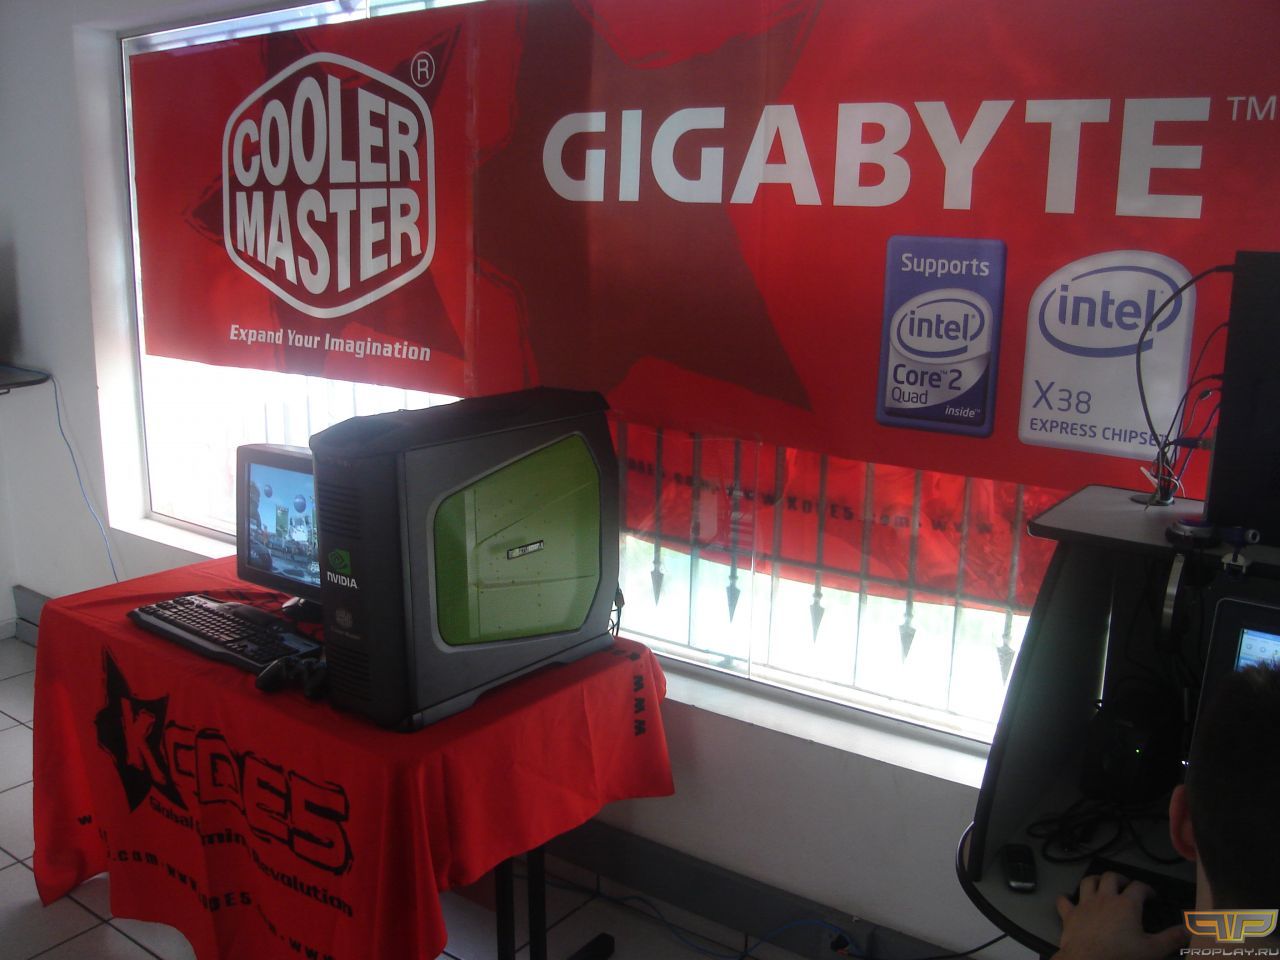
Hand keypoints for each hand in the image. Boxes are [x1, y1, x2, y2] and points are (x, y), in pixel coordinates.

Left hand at [1052, 872, 1187, 959]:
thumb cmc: (1121, 955)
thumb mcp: (1153, 949)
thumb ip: (1172, 938)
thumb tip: (1188, 930)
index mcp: (1126, 905)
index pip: (1138, 887)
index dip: (1146, 889)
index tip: (1151, 895)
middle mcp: (1104, 899)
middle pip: (1111, 877)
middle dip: (1120, 879)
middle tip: (1126, 886)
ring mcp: (1085, 905)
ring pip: (1088, 882)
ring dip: (1095, 881)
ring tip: (1101, 884)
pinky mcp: (1070, 915)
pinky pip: (1064, 901)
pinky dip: (1066, 899)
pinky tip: (1068, 899)